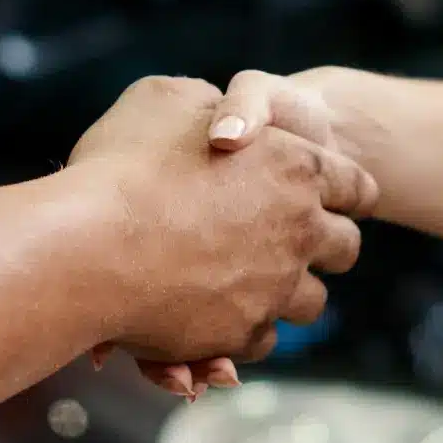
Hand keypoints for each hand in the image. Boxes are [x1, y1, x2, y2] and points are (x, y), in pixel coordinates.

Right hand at [66, 76, 376, 377]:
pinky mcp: (243, 335)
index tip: (329, 199)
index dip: (344, 190)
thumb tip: (220, 120)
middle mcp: (299, 230)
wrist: (86, 247)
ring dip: (285, 293)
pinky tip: (208, 314)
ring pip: (310, 302)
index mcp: (296, 166)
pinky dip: (242, 332)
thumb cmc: (121, 167)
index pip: (356, 185)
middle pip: (345, 249)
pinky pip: (261, 342)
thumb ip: (209, 105)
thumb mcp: (165, 100)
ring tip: (244, 283)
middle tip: (285, 242)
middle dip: (321, 246)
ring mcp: (276, 288)